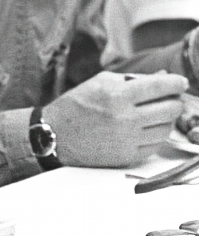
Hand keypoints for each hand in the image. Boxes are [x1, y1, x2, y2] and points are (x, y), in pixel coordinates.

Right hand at [43, 71, 187, 167]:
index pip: (162, 87)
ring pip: (167, 129)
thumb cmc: (76, 105)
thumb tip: (163, 78)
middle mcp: (125, 118)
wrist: (54, 134)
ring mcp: (127, 140)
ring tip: (155, 115)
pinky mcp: (125, 157)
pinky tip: (145, 130)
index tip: (180, 83)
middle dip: (174, 101)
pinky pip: (155, 146)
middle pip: (171, 109)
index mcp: (118, 95)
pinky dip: (155, 137)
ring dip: (166, 120)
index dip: (177, 83)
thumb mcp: (101, 82)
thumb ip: (134, 79)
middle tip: (169, 99)